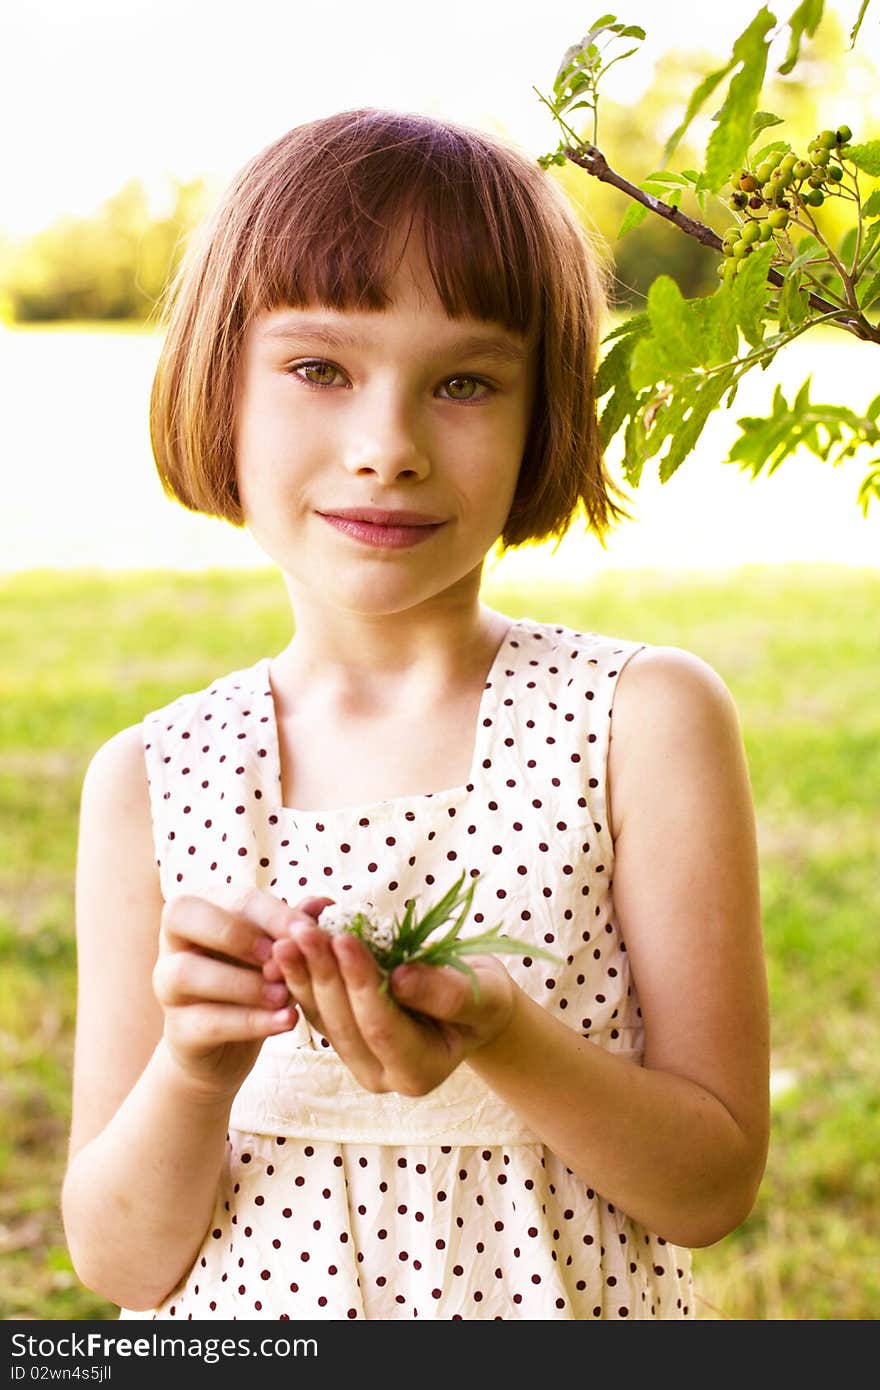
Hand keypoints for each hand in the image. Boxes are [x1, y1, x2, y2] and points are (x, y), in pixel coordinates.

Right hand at [152, 889, 332, 1095]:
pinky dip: (250, 1021)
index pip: (233, 898)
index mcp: (202, 909)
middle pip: (183, 914)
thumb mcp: (277, 953)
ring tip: (285, 995)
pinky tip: (286, 1021)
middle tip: (280, 959)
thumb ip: (293, 928)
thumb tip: (323, 903)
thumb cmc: (254, 981)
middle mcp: (174, 940)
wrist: (229, 1047)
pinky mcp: (177, 1029)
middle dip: (236, 933)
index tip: (307, 932)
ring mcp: (166, 984)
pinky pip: (206, 1021)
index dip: (273, 913)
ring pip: (186, 972)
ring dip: (243, 983)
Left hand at [270, 912, 516, 1095]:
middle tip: (304, 930)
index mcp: (418, 1073)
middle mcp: (380, 1074)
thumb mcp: (482, 995)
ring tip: (287, 934)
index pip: (382, 1028)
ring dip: (301, 974)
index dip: (361, 984)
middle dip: (323, 975)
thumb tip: (398, 978)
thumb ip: (446, 994)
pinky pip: (315, 1006)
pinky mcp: (341, 1035)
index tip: (345, 939)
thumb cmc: (484, 998)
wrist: (471, 1001)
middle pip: (343, 1025)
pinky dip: (301, 974)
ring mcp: (356, 1057)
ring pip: (322, 1016)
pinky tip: (288, 943)